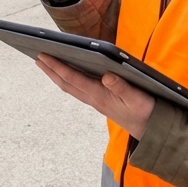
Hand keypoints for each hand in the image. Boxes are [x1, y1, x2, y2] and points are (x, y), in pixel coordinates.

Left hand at [36, 54, 155, 139]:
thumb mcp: (138, 98)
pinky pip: (78, 89)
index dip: (56, 66)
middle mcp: (93, 98)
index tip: (43, 55)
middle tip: (37, 57)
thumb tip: (107, 76)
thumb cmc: (145, 112)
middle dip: (50, 70)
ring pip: (70, 87)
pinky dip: (68, 79)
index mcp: (99, 95)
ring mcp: (95, 101)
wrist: (150, 130)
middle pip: (65, 83)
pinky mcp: (99, 101)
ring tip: (46, 64)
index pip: (72, 78)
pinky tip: (66, 74)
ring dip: (56, 75)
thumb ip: (122, 87)